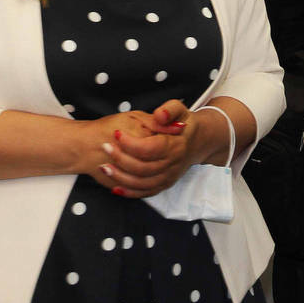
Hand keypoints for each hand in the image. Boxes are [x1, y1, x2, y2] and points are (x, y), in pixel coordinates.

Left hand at [93, 99, 213, 198]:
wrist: (199, 142)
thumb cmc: (185, 125)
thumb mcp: (180, 110)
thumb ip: (170, 109)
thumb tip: (159, 115)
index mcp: (176, 145)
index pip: (151, 148)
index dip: (131, 143)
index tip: (116, 133)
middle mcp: (173, 164)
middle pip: (143, 168)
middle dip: (120, 158)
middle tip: (105, 147)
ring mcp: (169, 177)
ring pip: (142, 183)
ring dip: (120, 177)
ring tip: (104, 167)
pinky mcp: (164, 185)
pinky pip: (145, 193)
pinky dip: (129, 192)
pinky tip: (115, 187)